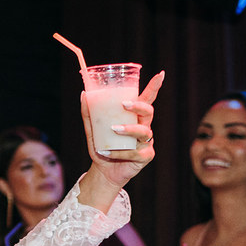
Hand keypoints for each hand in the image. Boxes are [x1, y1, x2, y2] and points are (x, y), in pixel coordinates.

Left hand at [82, 71, 162, 188]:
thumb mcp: (92, 130)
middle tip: (123, 104)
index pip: (146, 100)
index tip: (161, 74)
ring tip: (113, 129)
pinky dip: (120, 152)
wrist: (104, 171)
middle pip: (148, 112)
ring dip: (129, 129)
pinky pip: (135, 152)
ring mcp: (146, 142)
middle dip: (138, 106)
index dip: (154, 87)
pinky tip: (108, 152)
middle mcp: (143, 127)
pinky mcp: (145, 156)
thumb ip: (89, 114)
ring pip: (144, 131)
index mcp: (134, 118)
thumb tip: (84, 94)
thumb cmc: (102, 147)